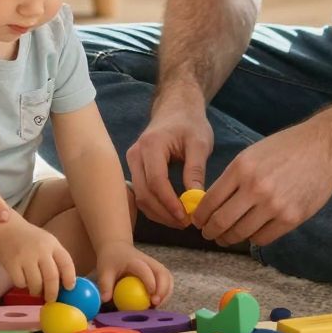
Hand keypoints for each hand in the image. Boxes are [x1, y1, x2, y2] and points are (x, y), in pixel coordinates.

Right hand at [0, 218, 76, 302]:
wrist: (5, 229)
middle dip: (52, 293)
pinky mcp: (12, 264)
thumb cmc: (29, 238)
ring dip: (37, 292)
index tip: (69, 288)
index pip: (67, 263)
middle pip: (51, 278)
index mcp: (52, 244)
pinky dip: (23, 285)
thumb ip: (55, 259)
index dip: (70, 278)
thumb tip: (64, 284)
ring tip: (35, 290)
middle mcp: (40, 250)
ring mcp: (25, 257)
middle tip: (51, 299)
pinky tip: (22, 279)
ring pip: (36, 284)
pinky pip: (21, 283)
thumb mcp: (47, 242)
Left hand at [93, 243, 173, 309]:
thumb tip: (105, 300)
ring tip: (158, 305)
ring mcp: (155, 265)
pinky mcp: (157, 271)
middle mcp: (148, 261)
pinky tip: (158, 302)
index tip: (151, 296)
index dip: (150, 282)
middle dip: (163, 289)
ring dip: (167, 292)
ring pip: (168, 277)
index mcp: (135, 260)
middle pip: (162, 273)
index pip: (145, 270)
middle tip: (155, 304)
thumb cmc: (110, 259)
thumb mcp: (104, 270)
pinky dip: (166, 292)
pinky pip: (167, 281)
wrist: (117, 248)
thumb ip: (105, 284)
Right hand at [125, 98, 215, 228]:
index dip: (169, 202)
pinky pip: (140, 193)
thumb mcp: (199, 143)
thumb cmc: (189, 123)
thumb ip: (196, 170)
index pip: (155, 181)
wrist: (176, 108)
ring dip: (159, 213)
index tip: (186, 217)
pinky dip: (154, 207)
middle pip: (143, 192)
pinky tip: (171, 213)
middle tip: (186, 224)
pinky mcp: (135, 169)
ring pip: (140, 196)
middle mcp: (135, 155)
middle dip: (164, 213)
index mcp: (151, 145)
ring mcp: (132, 162)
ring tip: (182, 221)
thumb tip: (196, 200)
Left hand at [192, 119, 331, 248]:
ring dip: (229, 238)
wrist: (323, 148)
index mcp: (241, 168)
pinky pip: (263, 238)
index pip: (210, 201)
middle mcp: (255, 188)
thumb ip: (232, 178)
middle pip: (221, 221)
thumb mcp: (251, 154)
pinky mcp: (291, 218)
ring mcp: (274, 205)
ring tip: (226, 238)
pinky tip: (251, 233)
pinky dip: (253, 238)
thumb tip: (213, 203)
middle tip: (208, 234)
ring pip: (241, 233)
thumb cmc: (285, 148)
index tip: (198, 221)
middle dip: (210, 232)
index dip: (200, 216)